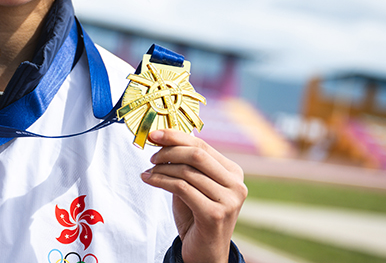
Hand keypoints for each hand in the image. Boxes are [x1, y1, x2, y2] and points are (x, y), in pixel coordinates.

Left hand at [141, 129, 246, 262]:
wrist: (205, 253)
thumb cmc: (196, 217)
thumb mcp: (193, 186)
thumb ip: (186, 165)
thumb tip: (165, 139)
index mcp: (233, 173)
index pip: (203, 146)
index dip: (176, 137)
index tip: (155, 134)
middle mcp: (236, 185)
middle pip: (197, 155)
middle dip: (169, 151)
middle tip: (151, 155)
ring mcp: (228, 201)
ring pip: (186, 172)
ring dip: (161, 169)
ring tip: (148, 171)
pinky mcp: (215, 214)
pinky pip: (182, 188)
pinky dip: (161, 181)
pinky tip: (149, 180)